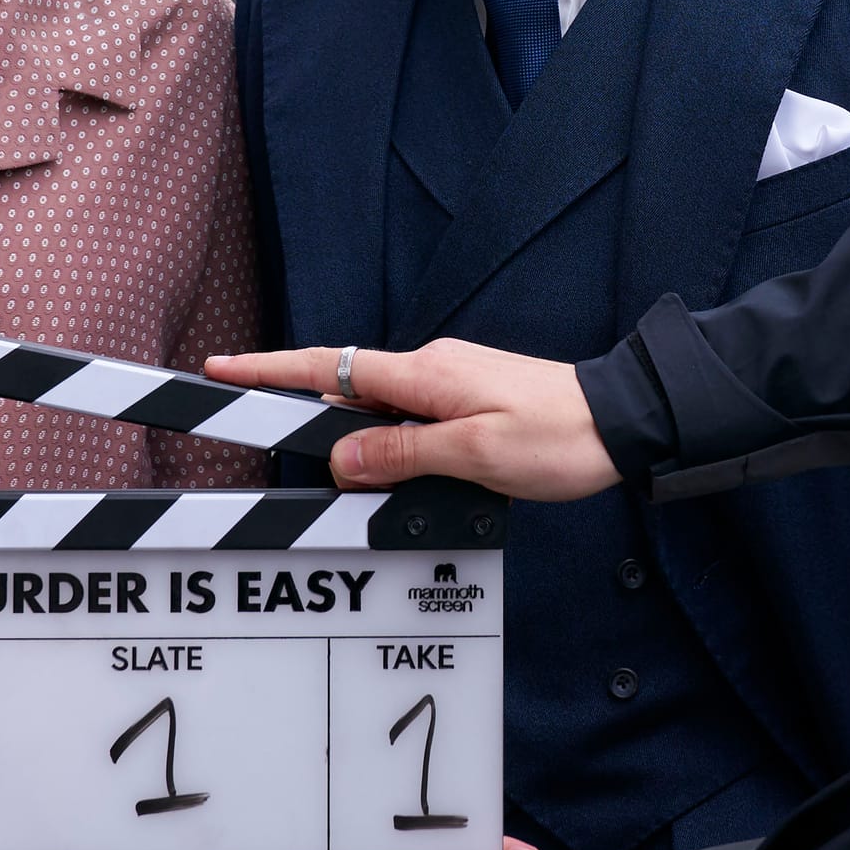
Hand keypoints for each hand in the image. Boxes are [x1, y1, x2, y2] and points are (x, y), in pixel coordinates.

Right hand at [205, 340, 621, 503]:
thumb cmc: (561, 437)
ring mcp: (451, 384)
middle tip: (260, 435)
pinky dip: (389, 444)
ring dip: (356, 441)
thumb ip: (403, 455)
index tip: (222, 369)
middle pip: (346, 392)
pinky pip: (409, 420)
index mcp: (425, 375)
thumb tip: (341, 458)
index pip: (329, 369)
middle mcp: (431, 370)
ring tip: (350, 480)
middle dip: (303, 415)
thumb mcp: (475, 454)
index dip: (269, 370)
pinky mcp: (469, 401)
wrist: (627, 421)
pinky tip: (399, 474)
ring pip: (379, 412)